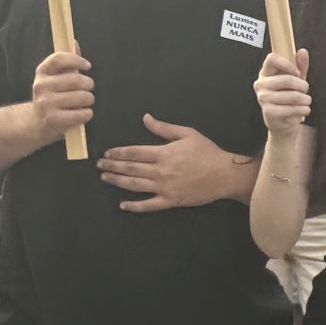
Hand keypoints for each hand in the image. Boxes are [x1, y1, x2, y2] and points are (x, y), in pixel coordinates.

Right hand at [30, 46, 92, 143]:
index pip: (59, 59)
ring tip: (81, 103)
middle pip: (77, 79)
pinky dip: (87, 114)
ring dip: (88, 101)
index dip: (77, 60)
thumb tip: (74, 42)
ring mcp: (45, 103)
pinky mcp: (53, 119)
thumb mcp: (56, 77)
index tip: (87, 65)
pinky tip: (80, 114)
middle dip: (88, 85)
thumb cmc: (53, 96)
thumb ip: (68, 62)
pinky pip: (83, 114)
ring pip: (83, 97)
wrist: (37, 122)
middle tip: (86, 89)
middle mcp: (41, 86)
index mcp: (42, 72)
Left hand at [98, 115, 237, 212]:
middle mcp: (161, 171)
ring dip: (118, 182)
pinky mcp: (171, 200)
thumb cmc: (208, 153)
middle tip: (100, 166)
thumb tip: (146, 118)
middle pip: (131, 168)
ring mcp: (165, 187)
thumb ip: (164, 128)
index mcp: (164, 153)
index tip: (108, 154)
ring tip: (105, 178)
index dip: (118, 153)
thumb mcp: (188, 134)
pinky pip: (149, 205)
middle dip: (112, 166)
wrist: (225, 175)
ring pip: (135, 185)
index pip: (134, 152)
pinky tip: (123, 205)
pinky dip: (135, 206)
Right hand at [255, 50, 311, 134]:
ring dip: (306, 100)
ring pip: (294, 95)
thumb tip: (302, 51)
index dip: (288, 64)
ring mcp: (263, 99)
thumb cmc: (289, 99)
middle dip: (303, 86)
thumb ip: (300, 66)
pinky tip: (302, 111)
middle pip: (287, 79)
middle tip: (305, 91)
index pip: (272, 59)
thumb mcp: (296, 81)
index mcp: (265, 73)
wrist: (284, 123)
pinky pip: (294, 108)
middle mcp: (260, 84)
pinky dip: (304, 110)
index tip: (297, 73)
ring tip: (305, 102)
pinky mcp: (269, 112)